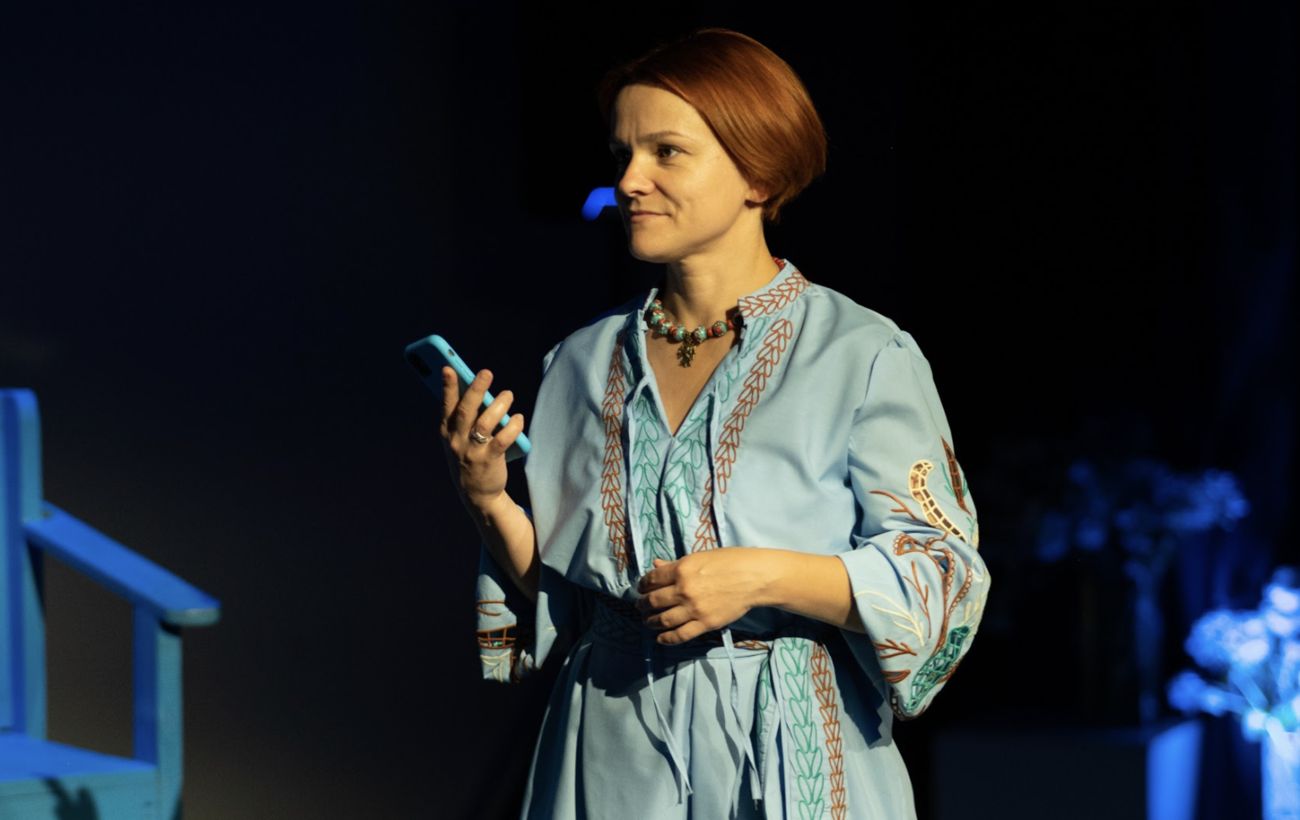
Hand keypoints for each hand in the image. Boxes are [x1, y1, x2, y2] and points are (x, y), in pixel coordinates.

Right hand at [438, 366, 525, 512]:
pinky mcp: (489, 461)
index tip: (449, 368)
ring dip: (499, 405)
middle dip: (476, 389)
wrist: (476, 494)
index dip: (447, 387)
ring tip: (508, 394)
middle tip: (486, 372)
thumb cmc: (468, 458)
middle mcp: (456, 441)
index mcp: (447, 432)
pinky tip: (518, 418)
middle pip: (466, 410)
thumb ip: (463, 419)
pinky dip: (512, 426)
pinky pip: (502, 440)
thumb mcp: (458, 440)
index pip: (446, 406)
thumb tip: (476, 390)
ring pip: (485, 423)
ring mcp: (472, 452)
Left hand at [635, 550, 774, 644]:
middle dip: (643, 605)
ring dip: (651, 622)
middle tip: (640, 606)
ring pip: (663, 620)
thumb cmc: (729, 562)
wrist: (754, 577)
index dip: (642, 585)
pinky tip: (660, 638)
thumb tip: (655, 565)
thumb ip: (675, 564)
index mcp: (681, 569)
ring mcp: (694, 609)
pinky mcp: (705, 624)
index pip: (651, 580)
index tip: (641, 588)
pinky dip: (666, 639)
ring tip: (648, 621)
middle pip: (653, 601)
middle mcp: (684, 590)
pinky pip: (680, 635)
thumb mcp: (699, 557)